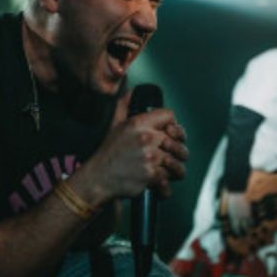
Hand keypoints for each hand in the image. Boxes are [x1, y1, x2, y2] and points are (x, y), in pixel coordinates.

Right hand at [70, 94, 187, 205]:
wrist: (98, 178)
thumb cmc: (107, 153)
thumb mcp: (114, 124)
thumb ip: (124, 106)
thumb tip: (130, 90)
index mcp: (139, 123)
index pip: (169, 115)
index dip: (173, 124)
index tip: (170, 132)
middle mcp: (146, 138)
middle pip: (178, 140)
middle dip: (178, 149)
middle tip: (173, 155)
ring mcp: (150, 157)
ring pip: (178, 162)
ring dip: (175, 168)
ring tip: (169, 170)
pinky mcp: (151, 175)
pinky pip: (169, 179)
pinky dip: (166, 185)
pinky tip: (160, 184)